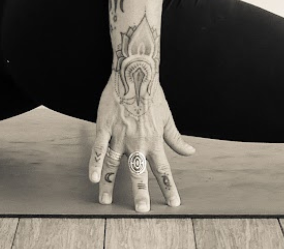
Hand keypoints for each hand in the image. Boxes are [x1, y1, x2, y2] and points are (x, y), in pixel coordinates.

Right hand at [87, 68, 196, 211]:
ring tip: (106, 202)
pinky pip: (99, 148)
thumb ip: (176, 139)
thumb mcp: (167, 118)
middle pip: (139, 172)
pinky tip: (93, 177)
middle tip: (142, 210)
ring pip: (114, 164)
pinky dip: (95, 163)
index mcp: (154, 141)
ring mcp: (120, 135)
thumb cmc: (153, 96)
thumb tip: (191, 152)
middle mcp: (138, 141)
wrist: (135, 74)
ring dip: (110, 183)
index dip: (168, 187)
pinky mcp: (105, 127)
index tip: (173, 204)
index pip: (163, 169)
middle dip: (141, 192)